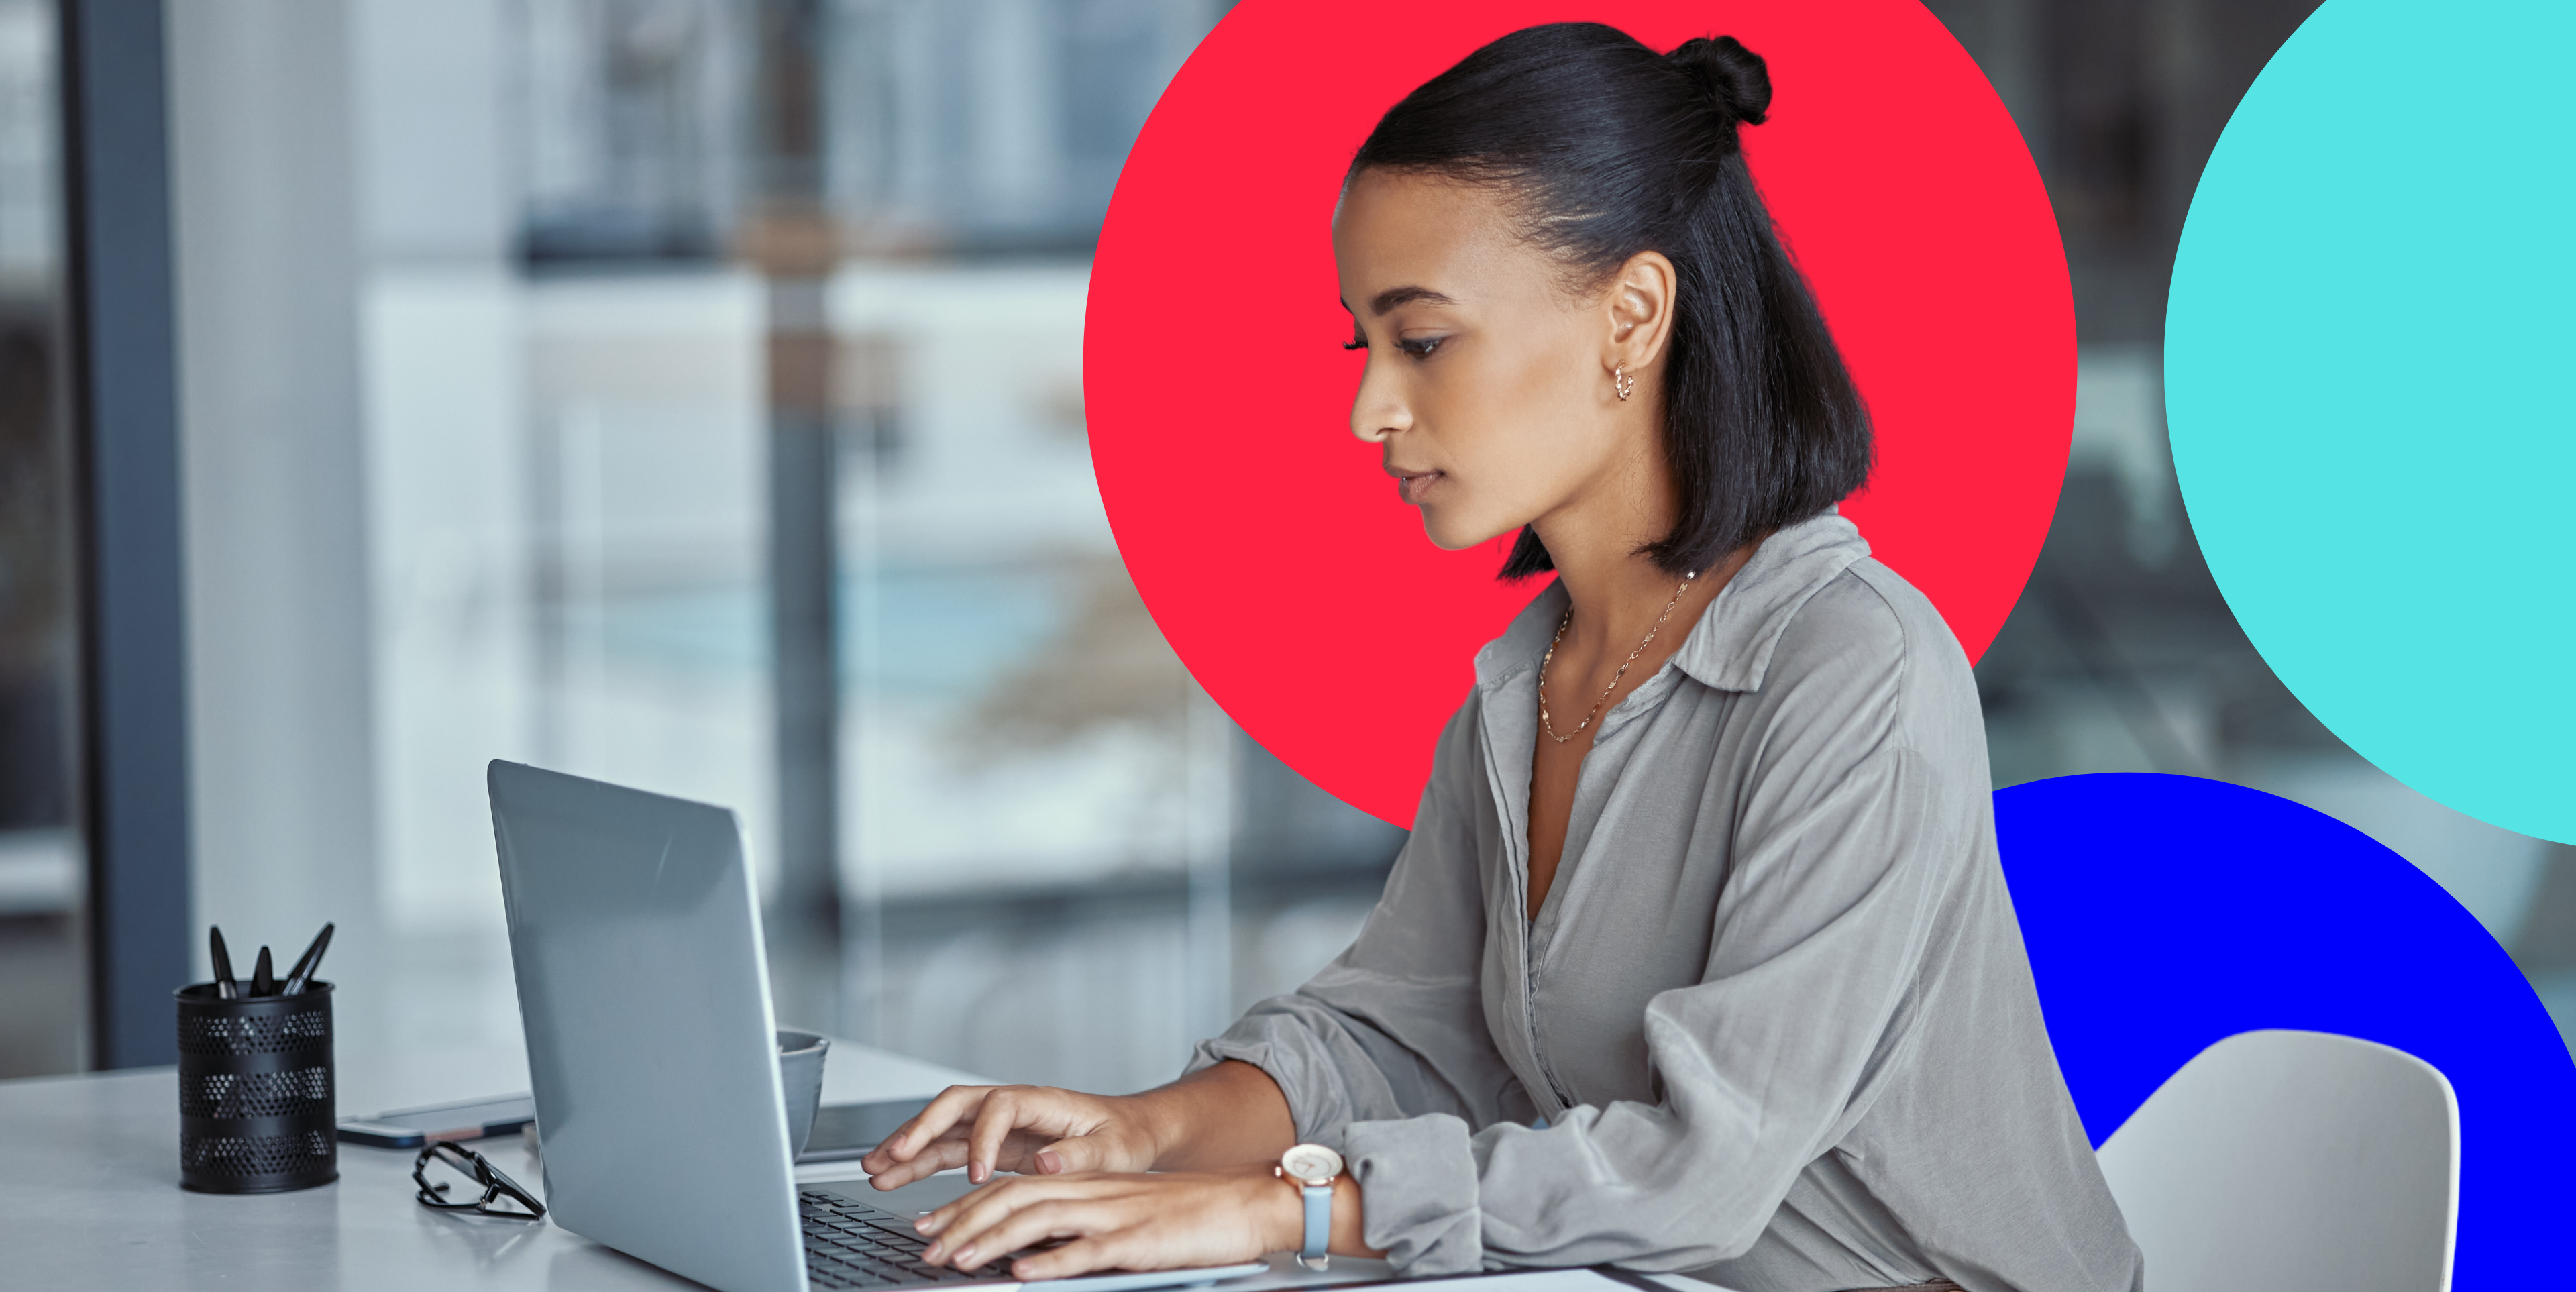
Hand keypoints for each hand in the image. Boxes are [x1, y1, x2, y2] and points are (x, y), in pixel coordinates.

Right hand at [860, 1084, 1163, 1187]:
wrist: (1130, 1132)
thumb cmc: (1123, 1137)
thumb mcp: (1113, 1150)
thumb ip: (1079, 1157)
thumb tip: (1047, 1164)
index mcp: (1043, 1101)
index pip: (1000, 1107)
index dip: (983, 1138)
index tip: (977, 1174)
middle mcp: (1013, 1106)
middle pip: (956, 1105)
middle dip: (921, 1128)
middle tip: (893, 1154)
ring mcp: (998, 1125)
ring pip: (943, 1127)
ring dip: (908, 1147)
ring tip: (874, 1169)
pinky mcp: (991, 1145)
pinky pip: (947, 1149)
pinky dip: (919, 1163)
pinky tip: (892, 1176)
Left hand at [913, 1166, 1297, 1279]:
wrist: (1247, 1203)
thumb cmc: (1189, 1216)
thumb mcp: (1124, 1215)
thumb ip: (1078, 1228)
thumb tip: (1030, 1254)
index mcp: (1087, 1184)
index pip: (1011, 1188)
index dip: (964, 1206)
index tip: (929, 1224)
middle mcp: (1093, 1192)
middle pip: (1012, 1199)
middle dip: (962, 1222)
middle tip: (925, 1245)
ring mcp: (1114, 1214)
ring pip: (1038, 1220)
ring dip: (992, 1240)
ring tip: (957, 1259)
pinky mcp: (1137, 1240)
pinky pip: (1087, 1250)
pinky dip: (1052, 1261)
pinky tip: (1023, 1273)